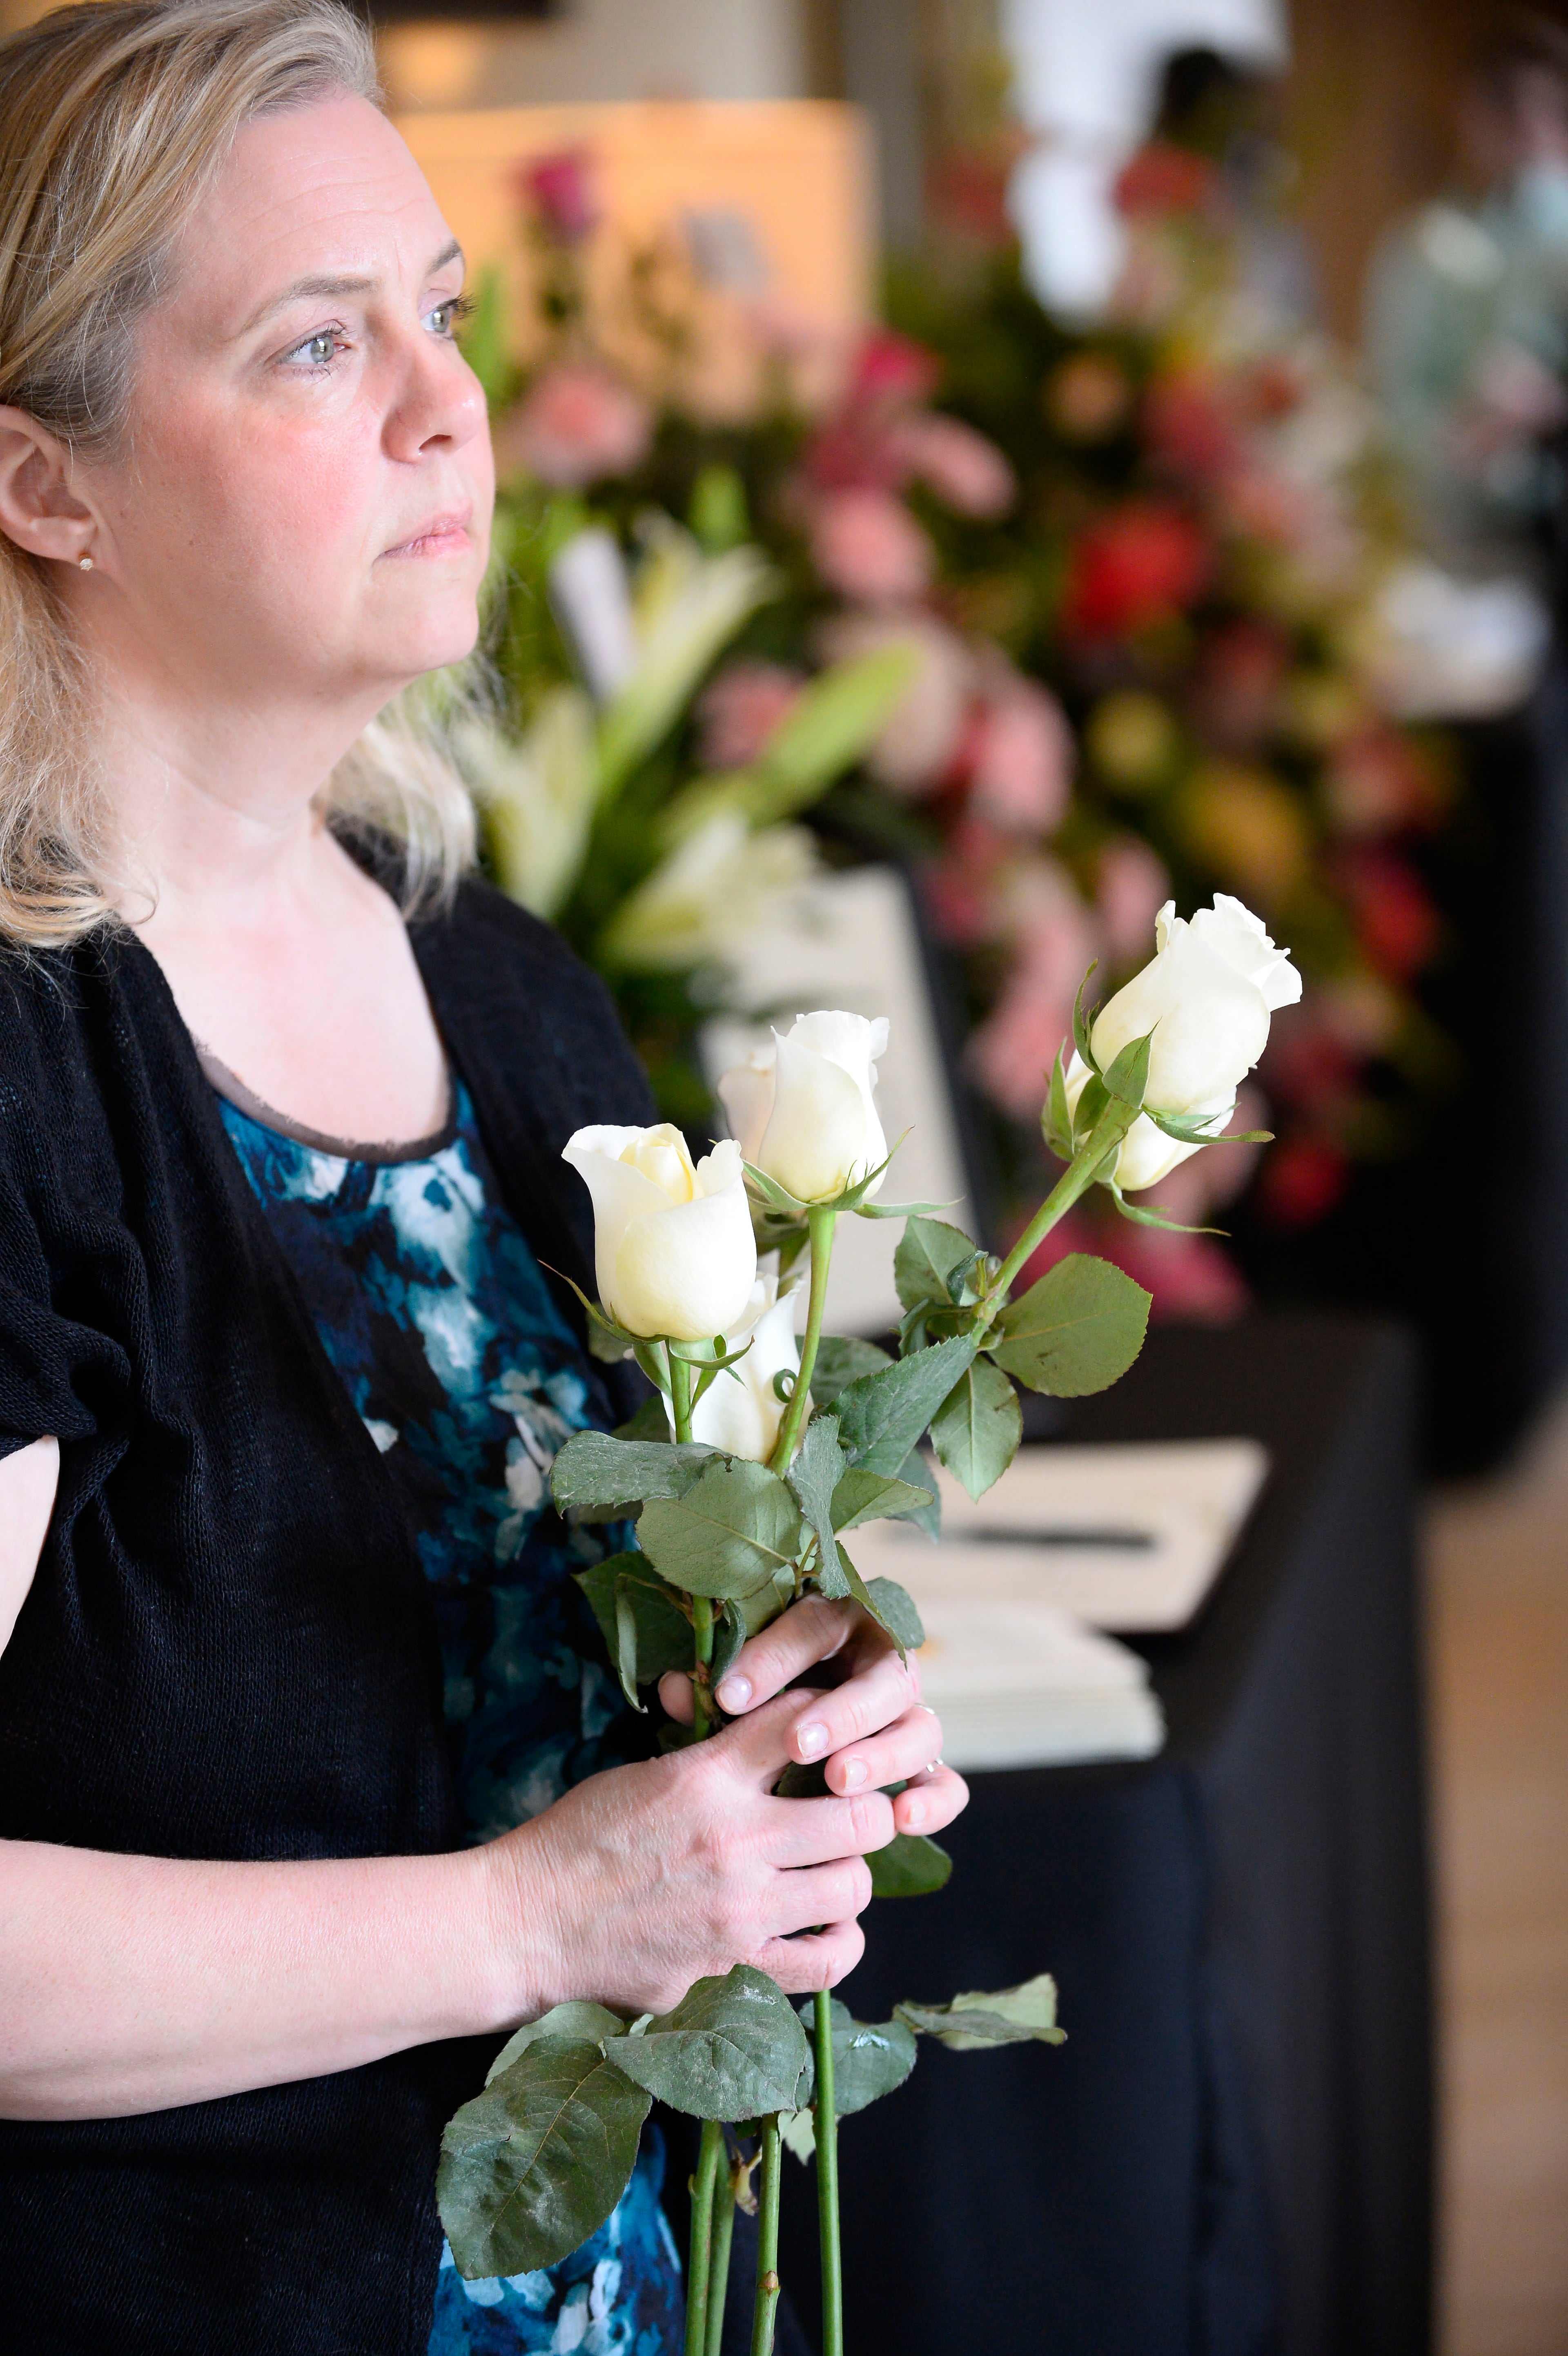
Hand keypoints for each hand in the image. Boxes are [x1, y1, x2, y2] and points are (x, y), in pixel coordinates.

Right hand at [488, 1692, 892, 2018]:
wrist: (529, 1924)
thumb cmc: (578, 1838)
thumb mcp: (643, 1772)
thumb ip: (712, 1753)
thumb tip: (763, 1721)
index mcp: (706, 1780)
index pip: (803, 1726)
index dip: (831, 1719)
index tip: (832, 1733)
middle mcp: (734, 1843)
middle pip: (858, 1814)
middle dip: (866, 1806)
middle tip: (852, 1809)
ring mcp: (739, 1914)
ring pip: (853, 1887)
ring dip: (851, 1873)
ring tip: (832, 1867)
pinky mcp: (733, 1971)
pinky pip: (825, 1964)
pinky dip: (841, 1943)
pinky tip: (829, 1926)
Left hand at [660, 1595, 968, 1840]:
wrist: (802, 1715)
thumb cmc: (757, 1689)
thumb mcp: (735, 1680)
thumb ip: (712, 1684)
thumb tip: (676, 1691)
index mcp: (836, 1623)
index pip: (811, 1628)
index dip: (771, 1660)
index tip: (728, 1697)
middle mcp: (883, 1663)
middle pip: (883, 1679)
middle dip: (842, 1713)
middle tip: (798, 1745)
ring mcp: (909, 1715)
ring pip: (921, 1728)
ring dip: (885, 1755)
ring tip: (839, 1781)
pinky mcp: (924, 1766)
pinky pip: (946, 1781)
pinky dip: (933, 1798)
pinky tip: (903, 1818)